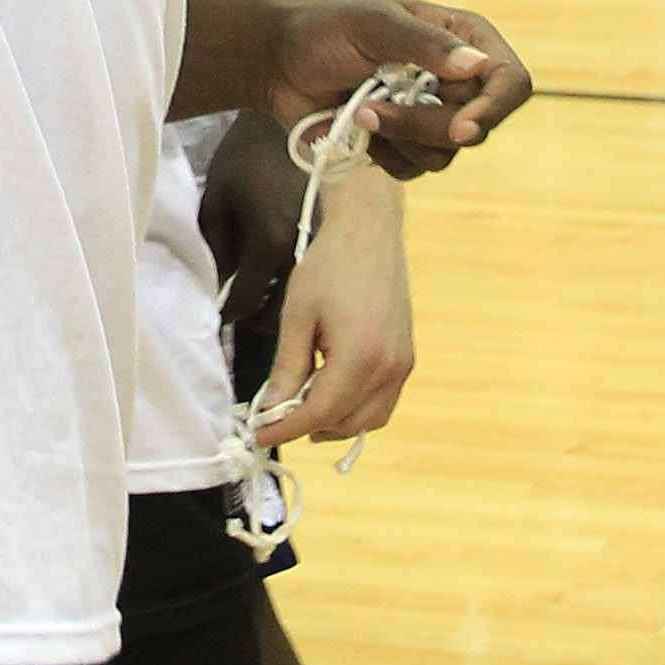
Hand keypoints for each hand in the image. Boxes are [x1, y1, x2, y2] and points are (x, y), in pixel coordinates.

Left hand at [197, 114, 310, 338]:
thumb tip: (217, 287)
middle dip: (254, 317)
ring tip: (261, 294)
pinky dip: (302, 288)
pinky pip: (318, 281)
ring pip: (303, 302)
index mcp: (270, 240)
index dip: (226, 314)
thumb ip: (214, 248)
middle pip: (278, 313)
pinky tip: (287, 276)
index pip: (244, 300)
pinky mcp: (337, 240)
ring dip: (280, 306)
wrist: (297, 120)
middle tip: (239, 310)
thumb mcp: (217, 198)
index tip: (217, 317)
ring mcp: (325, 246)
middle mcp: (303, 250)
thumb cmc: (249, 154)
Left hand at [260, 165, 415, 446]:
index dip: (284, 429)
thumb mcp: (298, 315)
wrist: (369, 230)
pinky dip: (355, 409)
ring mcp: (402, 364)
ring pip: (366, 420)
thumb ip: (287, 368)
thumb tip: (271, 410)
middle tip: (273, 416)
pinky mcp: (406, 357)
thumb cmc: (330, 264)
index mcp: (360, 356)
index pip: (318, 413)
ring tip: (300, 405)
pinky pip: (382, 403)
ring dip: (332, 422)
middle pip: (343, 422)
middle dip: (306, 426)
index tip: (257, 434)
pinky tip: (329, 392)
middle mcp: (389, 367)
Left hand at [262, 0, 532, 169]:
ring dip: (399, 138)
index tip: (460, 128)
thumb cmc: (327, 30)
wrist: (281, 63)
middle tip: (374, 106)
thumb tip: (478, 65)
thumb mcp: (375, 25)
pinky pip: (417, 169)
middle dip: (424, 124)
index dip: (495, 109)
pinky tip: (360, 127)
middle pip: (477, 126)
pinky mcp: (409, 145)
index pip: (510, 81)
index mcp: (464, 38)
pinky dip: (386, 154)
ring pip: (446, 154)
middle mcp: (458, 79)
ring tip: (361, 110)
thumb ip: (425, 43)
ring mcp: (434, 114)